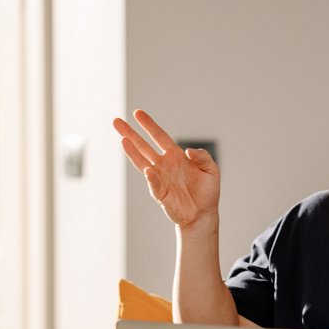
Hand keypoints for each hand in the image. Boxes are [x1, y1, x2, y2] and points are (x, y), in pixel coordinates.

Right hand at [113, 110, 219, 230]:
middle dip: (130, 134)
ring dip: (132, 151)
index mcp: (175, 156)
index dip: (149, 125)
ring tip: (122, 140)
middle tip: (117, 121)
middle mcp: (164, 165)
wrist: (203, 214)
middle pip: (143, 146)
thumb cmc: (207, 192)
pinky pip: (153, 183)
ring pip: (141, 162)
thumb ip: (203, 157)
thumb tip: (188, 150)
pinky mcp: (160, 194)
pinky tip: (148, 169)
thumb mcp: (211, 170)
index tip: (137, 113)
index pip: (159, 136)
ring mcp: (159, 178)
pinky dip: (151, 177)